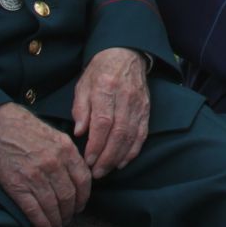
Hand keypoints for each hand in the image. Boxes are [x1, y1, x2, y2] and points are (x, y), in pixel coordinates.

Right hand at [0, 103, 90, 226]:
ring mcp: (34, 176)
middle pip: (68, 196)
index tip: (80, 205)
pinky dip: (42, 223)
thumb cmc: (24, 127)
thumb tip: (77, 174)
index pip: (83, 180)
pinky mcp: (16, 185)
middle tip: (68, 219)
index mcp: (65, 149)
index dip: (83, 197)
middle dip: (70, 212)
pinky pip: (34, 210)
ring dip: (57, 220)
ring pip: (53, 206)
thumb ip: (68, 154)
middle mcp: (53, 164)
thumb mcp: (54, 134)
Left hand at [72, 47, 150, 178]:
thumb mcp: (83, 85)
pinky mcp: (147, 109)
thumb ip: (80, 109)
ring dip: (119, 157)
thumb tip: (79, 133)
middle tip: (96, 172)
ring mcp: (139, 104)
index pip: (103, 122)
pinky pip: (142, 133)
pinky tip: (123, 162)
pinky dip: (133, 150)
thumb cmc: (100, 71)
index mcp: (106, 88)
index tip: (88, 160)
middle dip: (107, 156)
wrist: (126, 54)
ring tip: (107, 170)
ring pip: (131, 135)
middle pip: (119, 132)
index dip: (96, 144)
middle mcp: (125, 97)